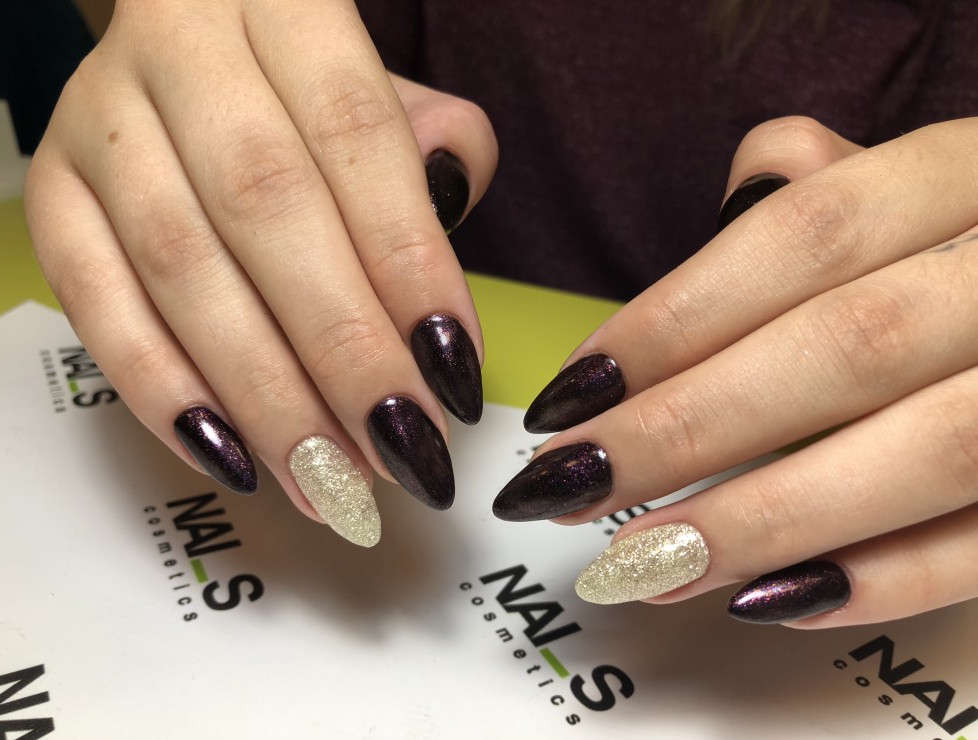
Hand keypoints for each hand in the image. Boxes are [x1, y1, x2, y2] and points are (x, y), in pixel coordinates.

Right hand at [24, 0, 496, 545]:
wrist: (189, 42)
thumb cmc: (308, 90)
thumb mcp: (390, 90)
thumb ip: (440, 157)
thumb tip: (440, 298)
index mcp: (283, 7)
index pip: (357, 137)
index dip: (408, 264)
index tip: (452, 372)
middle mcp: (179, 51)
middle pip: (266, 209)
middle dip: (341, 349)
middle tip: (400, 449)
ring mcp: (99, 123)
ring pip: (180, 268)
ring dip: (263, 393)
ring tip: (330, 479)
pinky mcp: (51, 193)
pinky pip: (97, 306)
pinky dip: (166, 392)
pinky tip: (235, 458)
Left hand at [493, 115, 977, 626]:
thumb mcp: (922, 184)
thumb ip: (828, 190)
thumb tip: (737, 200)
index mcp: (971, 175)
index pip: (805, 238)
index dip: (675, 321)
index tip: (572, 396)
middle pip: (848, 346)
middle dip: (688, 428)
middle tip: (570, 485)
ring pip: (931, 449)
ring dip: (766, 516)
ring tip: (644, 560)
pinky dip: (886, 578)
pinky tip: (767, 599)